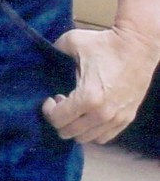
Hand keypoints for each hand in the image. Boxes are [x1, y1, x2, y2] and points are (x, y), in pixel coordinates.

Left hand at [42, 24, 159, 143]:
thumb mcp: (72, 42)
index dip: (48, 110)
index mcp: (88, 97)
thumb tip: (44, 59)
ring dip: (76, 126)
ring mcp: (116, 119)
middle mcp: (102, 114)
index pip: (58, 120)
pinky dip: (93, 130)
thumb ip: (54, 52)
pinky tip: (89, 114)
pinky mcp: (127, 118)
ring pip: (87, 138)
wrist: (137, 45)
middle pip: (70, 133)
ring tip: (75, 108)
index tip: (50, 98)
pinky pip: (104, 137)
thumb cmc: (104, 43)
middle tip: (60, 103)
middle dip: (59, 120)